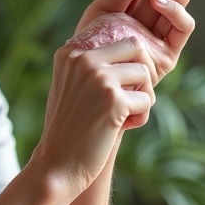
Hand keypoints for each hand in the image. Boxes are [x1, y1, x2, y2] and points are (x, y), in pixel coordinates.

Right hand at [32, 35, 154, 195]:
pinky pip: (147, 99)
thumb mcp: (71, 84)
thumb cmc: (68, 126)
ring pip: (144, 73)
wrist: (57, 164)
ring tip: (124, 114)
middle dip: (139, 73)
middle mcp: (82, 59)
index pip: (117, 40)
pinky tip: (122, 127)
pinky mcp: (113, 99)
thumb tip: (132, 47)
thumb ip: (90, 64)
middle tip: (128, 97)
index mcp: (69, 52)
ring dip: (142, 96)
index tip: (114, 88)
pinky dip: (140, 116)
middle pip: (135, 48)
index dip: (126, 64)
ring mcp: (98, 77)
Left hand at [76, 0, 194, 83]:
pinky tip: (158, 1)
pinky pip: (183, 28)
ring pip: (181, 9)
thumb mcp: (104, 7)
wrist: (84, 73)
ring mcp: (162, 40)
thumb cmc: (91, 41)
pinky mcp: (168, 55)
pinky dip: (175, 11)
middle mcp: (153, 25)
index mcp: (138, 12)